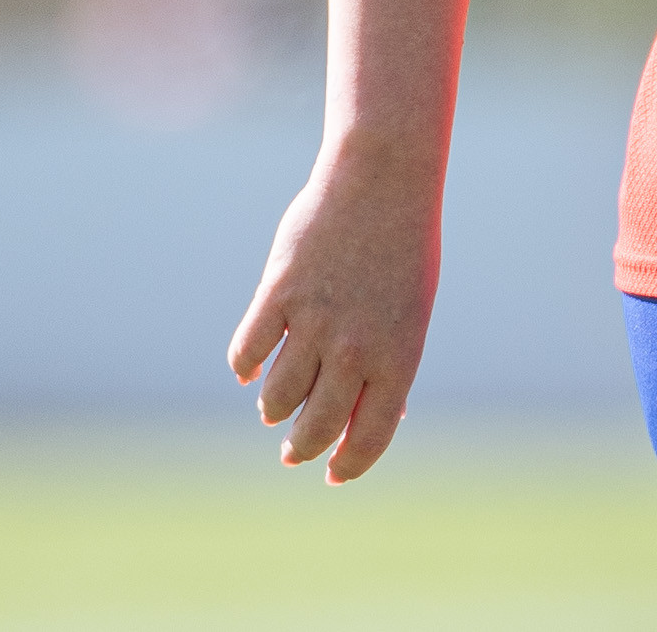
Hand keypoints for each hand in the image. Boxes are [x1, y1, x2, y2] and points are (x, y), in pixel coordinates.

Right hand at [226, 144, 441, 482]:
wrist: (382, 183)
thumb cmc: (403, 250)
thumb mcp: (410, 313)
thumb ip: (389, 365)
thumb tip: (372, 418)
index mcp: (398, 357)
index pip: (368, 437)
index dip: (347, 465)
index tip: (331, 474)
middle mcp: (356, 347)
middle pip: (315, 428)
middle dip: (301, 448)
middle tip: (292, 452)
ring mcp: (315, 322)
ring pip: (276, 398)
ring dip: (273, 409)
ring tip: (274, 407)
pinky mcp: (279, 295)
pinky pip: (247, 354)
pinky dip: (246, 367)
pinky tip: (251, 368)